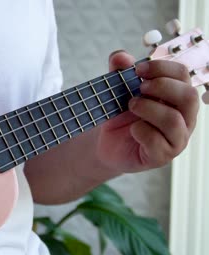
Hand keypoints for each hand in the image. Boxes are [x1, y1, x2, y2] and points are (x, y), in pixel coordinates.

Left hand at [96, 51, 198, 172]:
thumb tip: (120, 56)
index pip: (183, 75)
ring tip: (131, 105)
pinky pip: (159, 142)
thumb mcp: (118, 90)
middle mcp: (183, 118)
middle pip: (189, 96)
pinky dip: (142, 131)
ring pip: (174, 120)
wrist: (107, 144)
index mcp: (177, 97)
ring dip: (149, 109)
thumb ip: (120, 71)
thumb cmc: (121, 116)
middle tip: (139, 88)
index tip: (138, 69)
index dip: (162, 67)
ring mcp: (175, 139)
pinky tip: (132, 129)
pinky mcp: (161, 156)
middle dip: (162, 87)